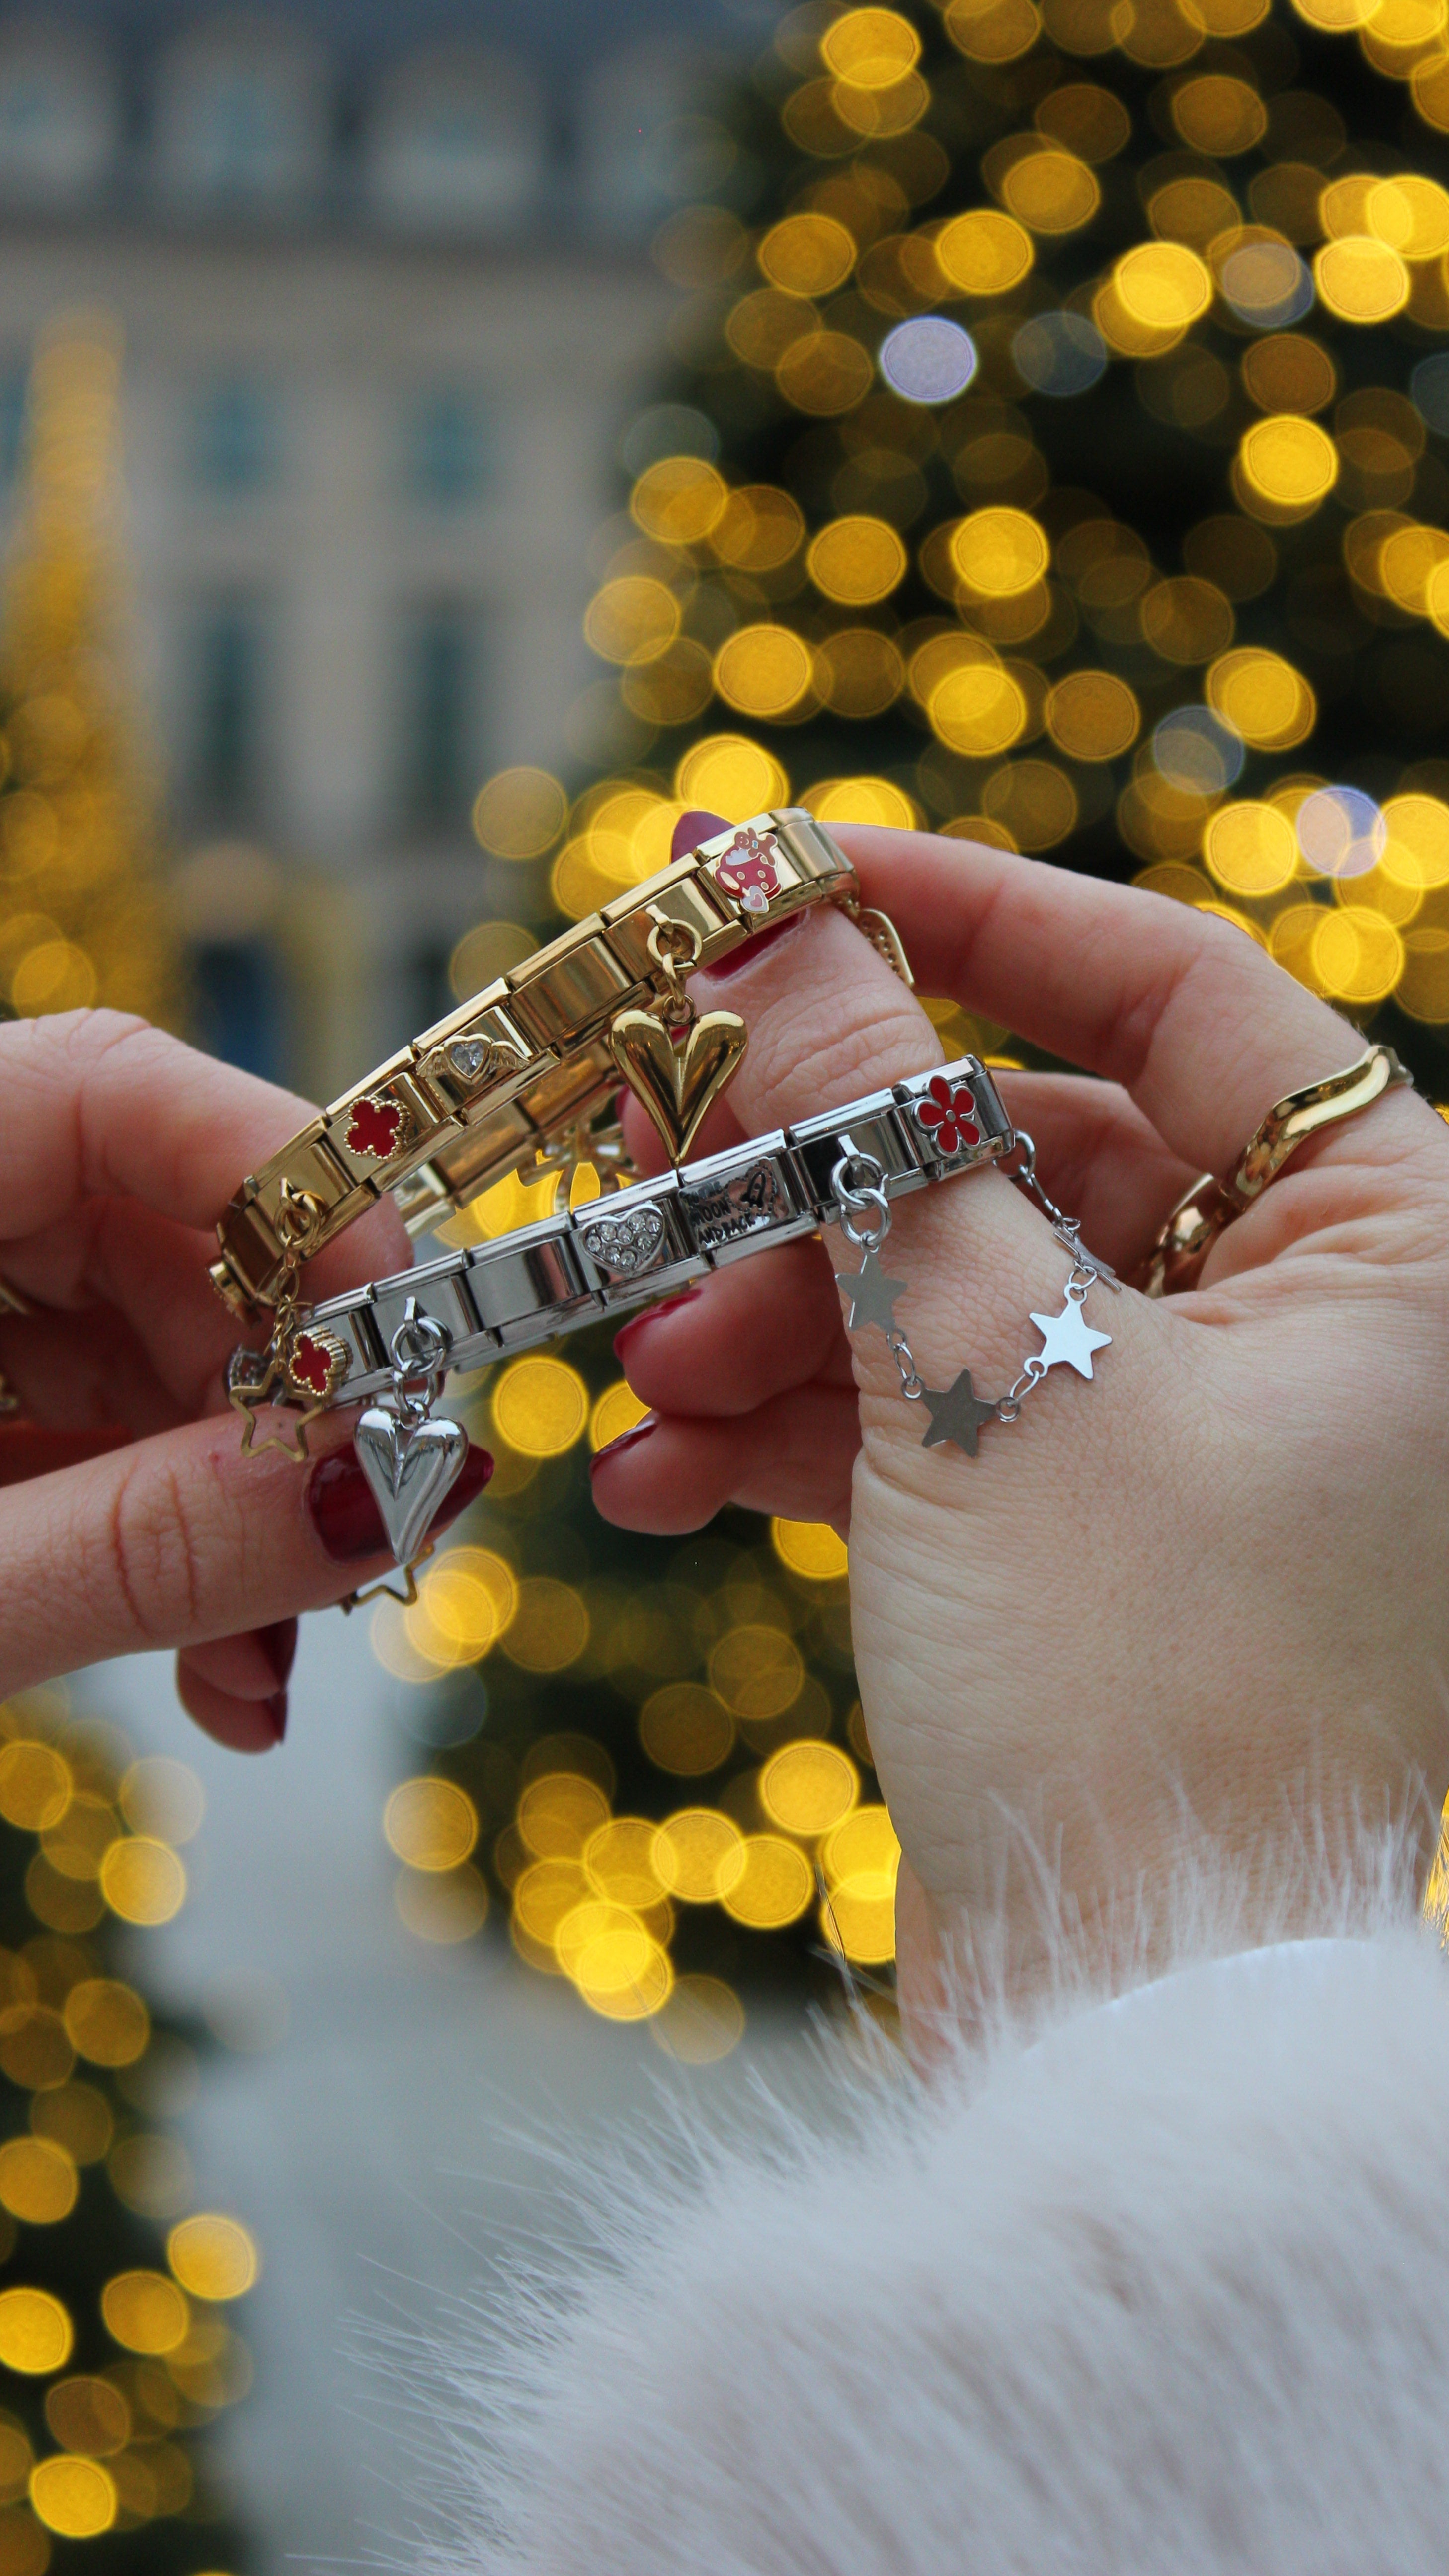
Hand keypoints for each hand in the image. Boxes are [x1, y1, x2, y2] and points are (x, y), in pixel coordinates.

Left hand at [0, 1011, 486, 1750]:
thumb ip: (144, 1548)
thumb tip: (391, 1495)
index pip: (107, 1084)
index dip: (284, 1185)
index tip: (403, 1336)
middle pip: (158, 1233)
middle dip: (286, 1397)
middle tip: (373, 1528)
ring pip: (147, 1354)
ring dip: (243, 1508)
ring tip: (270, 1658)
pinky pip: (97, 1437)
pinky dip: (168, 1545)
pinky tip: (219, 1666)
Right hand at [592, 817, 1448, 2024]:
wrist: (1128, 2031)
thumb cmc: (1132, 1691)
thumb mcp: (987, 1371)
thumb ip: (882, 1129)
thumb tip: (777, 921)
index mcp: (1395, 1245)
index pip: (1167, 990)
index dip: (954, 913)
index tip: (765, 871)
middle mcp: (1328, 1326)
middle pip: (1030, 1150)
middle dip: (822, 1177)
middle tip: (648, 1163)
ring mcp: (1210, 1441)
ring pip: (960, 1296)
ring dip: (780, 1324)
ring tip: (640, 1378)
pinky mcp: (1104, 1546)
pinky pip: (944, 1429)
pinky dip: (804, 1438)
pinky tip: (656, 1481)